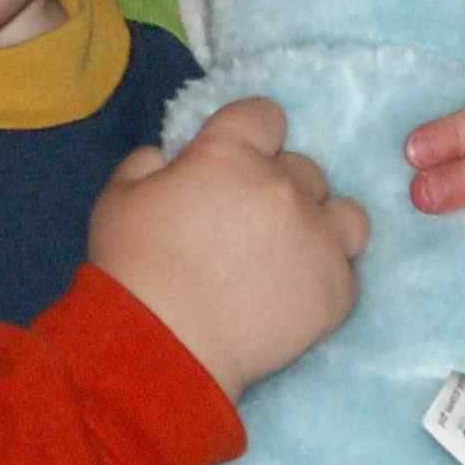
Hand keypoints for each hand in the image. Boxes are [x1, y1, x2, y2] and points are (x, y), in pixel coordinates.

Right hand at [91, 98, 368, 402]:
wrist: (161, 349)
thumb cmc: (133, 269)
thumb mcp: (118, 198)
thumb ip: (149, 163)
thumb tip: (171, 159)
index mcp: (232, 154)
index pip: (266, 116)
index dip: (251, 137)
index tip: (235, 166)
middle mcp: (285, 186)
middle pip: (303, 168)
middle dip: (277, 188)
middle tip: (246, 226)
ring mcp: (318, 238)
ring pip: (344, 214)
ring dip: (321, 226)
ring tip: (291, 256)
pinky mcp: (337, 289)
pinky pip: (347, 270)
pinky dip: (323, 279)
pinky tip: (292, 297)